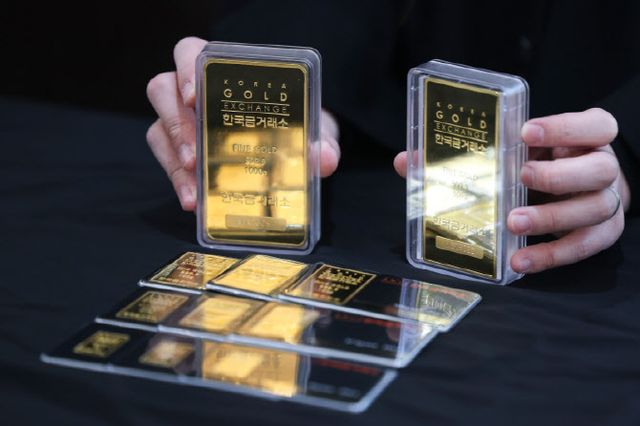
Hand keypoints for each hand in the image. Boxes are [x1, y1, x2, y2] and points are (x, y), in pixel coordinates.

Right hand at [146, 37, 340, 210]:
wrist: (293, 149)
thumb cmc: (294, 125)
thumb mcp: (311, 128)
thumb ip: (320, 140)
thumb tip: (324, 158)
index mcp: (222, 71)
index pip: (190, 52)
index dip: (186, 68)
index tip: (195, 96)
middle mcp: (193, 91)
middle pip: (163, 90)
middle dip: (177, 123)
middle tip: (196, 156)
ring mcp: (182, 120)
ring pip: (159, 128)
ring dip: (173, 156)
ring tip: (194, 183)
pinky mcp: (179, 150)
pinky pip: (166, 160)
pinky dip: (177, 181)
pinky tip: (193, 200)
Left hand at [393, 108, 629, 273]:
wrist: (578, 189)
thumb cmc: (540, 164)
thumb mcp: (514, 151)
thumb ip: (470, 152)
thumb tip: (406, 161)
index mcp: (589, 138)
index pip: (596, 125)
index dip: (565, 128)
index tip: (525, 132)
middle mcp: (605, 167)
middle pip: (599, 169)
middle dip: (559, 174)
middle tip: (521, 177)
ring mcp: (607, 202)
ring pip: (594, 209)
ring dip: (551, 217)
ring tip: (513, 222)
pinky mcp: (602, 234)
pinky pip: (583, 246)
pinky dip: (551, 255)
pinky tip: (520, 258)